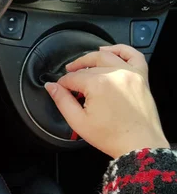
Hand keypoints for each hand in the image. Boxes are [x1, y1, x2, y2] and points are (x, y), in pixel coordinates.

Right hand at [44, 44, 168, 158]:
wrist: (139, 144)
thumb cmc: (111, 136)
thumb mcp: (78, 121)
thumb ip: (62, 101)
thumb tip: (51, 87)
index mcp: (98, 84)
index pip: (73, 77)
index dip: (63, 84)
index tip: (60, 89)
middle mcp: (115, 74)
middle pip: (88, 65)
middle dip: (75, 69)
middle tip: (67, 77)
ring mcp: (130, 73)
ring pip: (107, 56)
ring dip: (92, 57)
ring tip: (83, 63)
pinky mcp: (141, 77)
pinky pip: (133, 55)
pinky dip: (121, 49)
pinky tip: (109, 51)